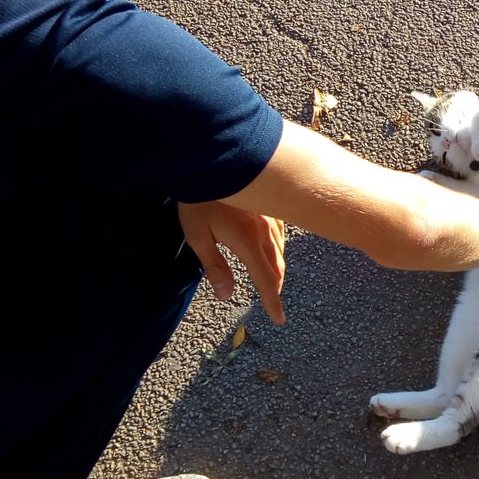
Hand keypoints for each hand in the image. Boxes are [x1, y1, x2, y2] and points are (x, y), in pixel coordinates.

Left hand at [177, 201, 286, 324]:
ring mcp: (270, 215)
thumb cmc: (198, 199)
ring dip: (278, 268)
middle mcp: (264, 230)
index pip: (265, 279)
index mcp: (247, 242)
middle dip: (275, 287)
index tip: (278, 319)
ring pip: (280, 249)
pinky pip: (280, 232)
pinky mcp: (269, 204)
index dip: (272, 301)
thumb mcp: (198, 236)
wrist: (210, 159)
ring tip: (273, 279)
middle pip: (277, 266)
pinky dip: (278, 247)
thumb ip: (215, 267)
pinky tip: (274, 246)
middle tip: (273, 303)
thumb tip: (226, 295)